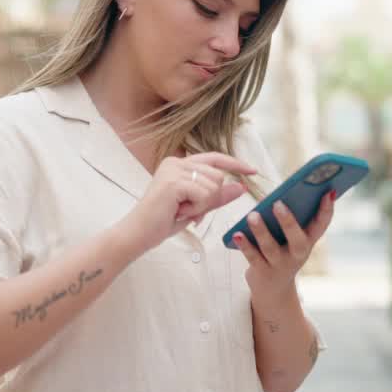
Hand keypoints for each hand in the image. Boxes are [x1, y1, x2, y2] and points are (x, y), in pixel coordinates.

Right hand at [120, 153, 256, 251]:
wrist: (138, 233)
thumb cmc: (163, 221)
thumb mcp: (196, 207)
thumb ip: (217, 196)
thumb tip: (242, 187)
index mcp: (179, 164)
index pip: (214, 158)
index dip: (235, 164)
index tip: (253, 170)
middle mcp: (176, 162)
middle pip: (218, 176)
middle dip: (210, 198)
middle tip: (188, 209)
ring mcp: (174, 170)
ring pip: (213, 185)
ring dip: (202, 204)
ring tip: (181, 210)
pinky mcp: (174, 182)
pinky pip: (204, 194)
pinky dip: (196, 208)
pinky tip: (178, 211)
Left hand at [231, 191, 335, 296]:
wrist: (273, 288)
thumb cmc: (283, 251)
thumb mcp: (292, 237)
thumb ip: (291, 218)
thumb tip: (278, 194)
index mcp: (309, 240)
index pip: (322, 224)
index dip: (327, 208)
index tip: (328, 191)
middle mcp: (298, 254)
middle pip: (297, 239)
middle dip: (288, 221)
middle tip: (277, 203)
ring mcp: (280, 264)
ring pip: (270, 248)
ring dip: (261, 231)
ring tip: (252, 215)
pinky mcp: (263, 272)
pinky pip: (253, 257)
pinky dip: (245, 245)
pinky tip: (237, 234)